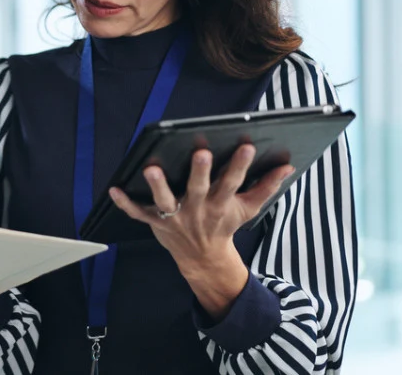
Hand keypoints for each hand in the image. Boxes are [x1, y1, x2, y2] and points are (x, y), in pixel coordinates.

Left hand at [109, 143, 293, 317]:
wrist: (203, 257)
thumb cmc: (224, 224)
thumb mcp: (248, 208)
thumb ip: (266, 186)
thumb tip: (288, 165)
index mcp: (221, 204)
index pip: (234, 182)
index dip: (241, 165)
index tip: (247, 145)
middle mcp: (197, 209)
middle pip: (199, 189)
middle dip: (200, 172)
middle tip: (201, 153)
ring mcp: (175, 217)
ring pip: (165, 201)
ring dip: (157, 186)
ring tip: (150, 168)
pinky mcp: (155, 222)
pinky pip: (137, 213)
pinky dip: (125, 203)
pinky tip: (113, 188)